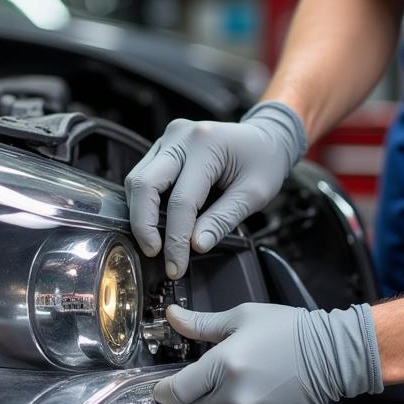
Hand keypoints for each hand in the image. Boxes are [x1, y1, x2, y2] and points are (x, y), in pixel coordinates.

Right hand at [124, 101, 306, 278]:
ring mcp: (169, 139)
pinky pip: (143, 176)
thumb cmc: (264, 162)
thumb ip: (222, 220)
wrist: (266, 137)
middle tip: (154, 254)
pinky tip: (157, 222)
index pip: (181, 200)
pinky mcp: (163, 147)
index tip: (177, 266)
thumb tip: (196, 246)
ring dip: (141, 214)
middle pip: (144, 185)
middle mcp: (180, 137)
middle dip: (144, 225)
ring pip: (136, 180)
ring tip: (156, 242)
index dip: (176, 239)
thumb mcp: (254, 194)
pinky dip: (145, 202)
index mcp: (206, 145)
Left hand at [153, 302, 382, 403]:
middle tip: (188, 387)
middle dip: (183, 401)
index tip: (162, 388)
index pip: (177, 391)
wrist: (330, 356)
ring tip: (210, 394)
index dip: (164, 391)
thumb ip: (201, 323)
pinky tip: (232, 402)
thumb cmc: (287, 331)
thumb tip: (172, 315)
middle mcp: (233, 397)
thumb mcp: (241, 318)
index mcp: (224, 366)